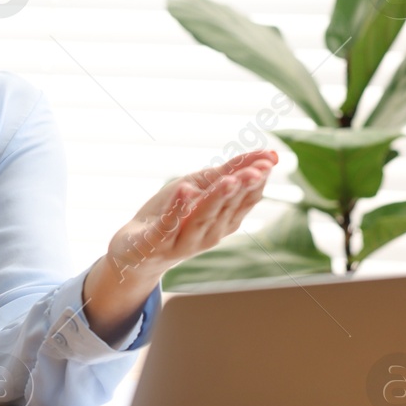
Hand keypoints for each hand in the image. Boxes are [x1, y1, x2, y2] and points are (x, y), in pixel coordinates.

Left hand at [83, 149, 277, 342]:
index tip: (268, 162)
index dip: (257, 181)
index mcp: (223, 220)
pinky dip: (176, 209)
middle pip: (226, 209)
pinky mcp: (156, 243)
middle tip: (255, 171)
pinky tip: (184, 191)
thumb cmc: (173, 214)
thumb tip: (269, 155)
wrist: (135, 251)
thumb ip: (230, 171)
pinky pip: (168, 226)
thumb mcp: (201, 186)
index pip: (245, 200)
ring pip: (202, 218)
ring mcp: (182, 241)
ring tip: (228, 180)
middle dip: (241, 189)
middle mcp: (208, 233)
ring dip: (215, 198)